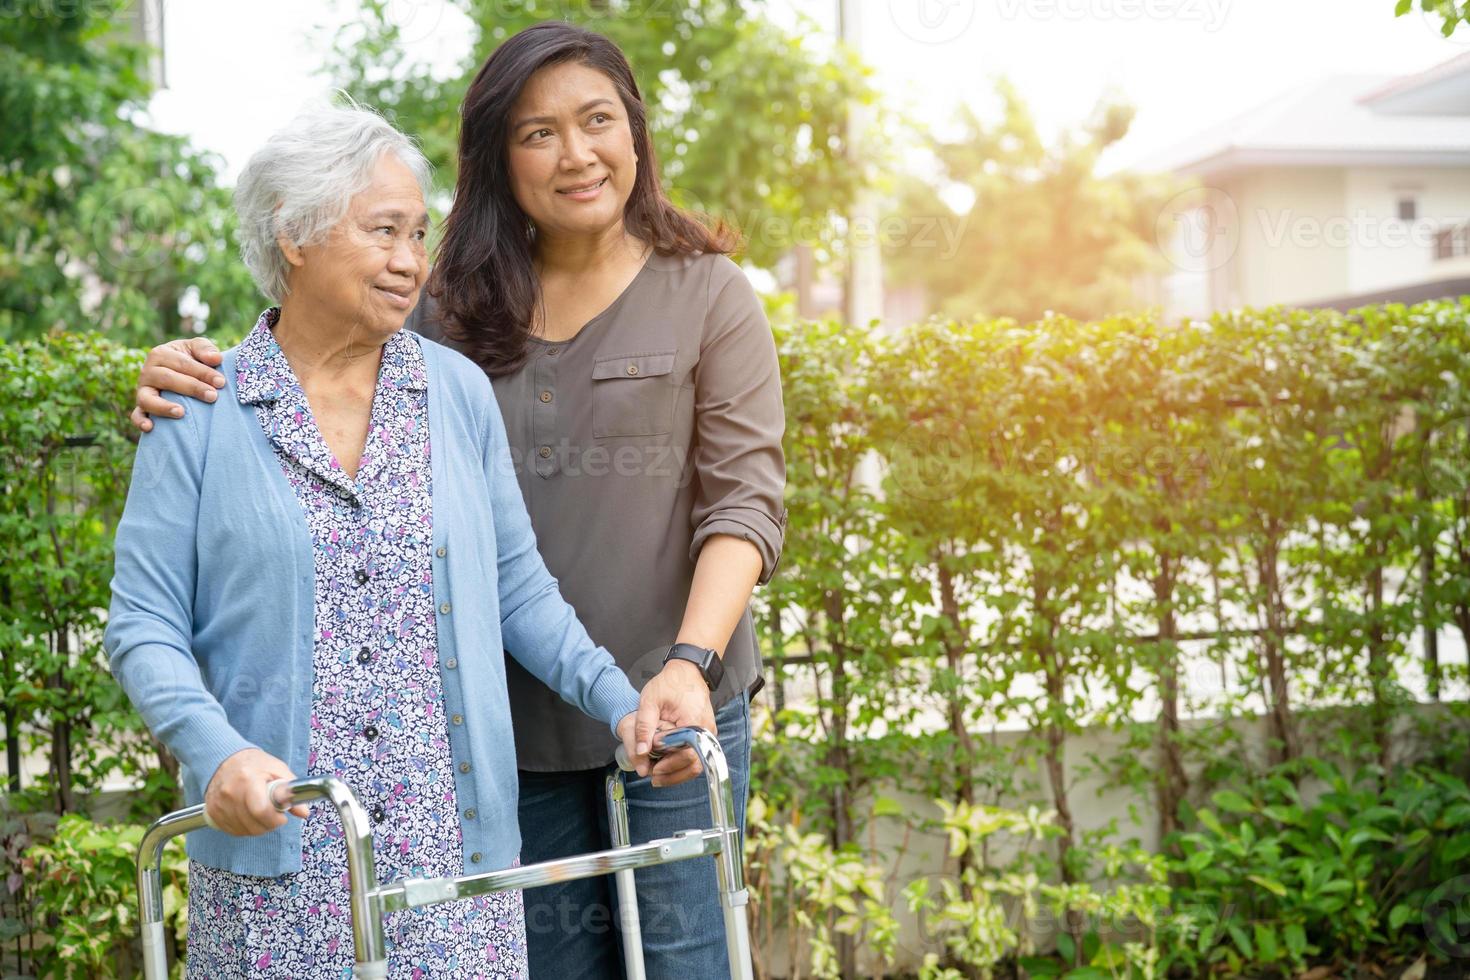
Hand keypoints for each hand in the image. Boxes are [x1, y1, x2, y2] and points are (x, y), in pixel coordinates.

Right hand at [130, 337, 226, 432]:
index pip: (183, 364)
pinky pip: (137, 415)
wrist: (179, 372)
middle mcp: (148, 372)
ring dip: (163, 406)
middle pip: (167, 379)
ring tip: (181, 412)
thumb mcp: (196, 348)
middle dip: (192, 388)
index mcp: (160, 354)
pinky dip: (141, 421)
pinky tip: (150, 427)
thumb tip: (215, 358)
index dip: (202, 372)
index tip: (221, 382)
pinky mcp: (141, 407)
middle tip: (212, 396)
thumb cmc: (190, 358)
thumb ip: (205, 349)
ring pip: (148, 398)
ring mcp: (142, 390)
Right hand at [203, 747, 308, 835]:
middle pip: (253, 824)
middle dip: (269, 824)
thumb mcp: (277, 769)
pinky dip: (244, 828)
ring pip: (243, 831)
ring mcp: (219, 804)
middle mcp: (230, 792)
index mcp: (248, 779)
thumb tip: (304, 812)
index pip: (260, 811)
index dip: (275, 819)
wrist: (224, 760)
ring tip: (262, 814)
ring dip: (257, 828)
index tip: (282, 816)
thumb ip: (291, 791)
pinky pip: (232, 831)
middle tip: (274, 815)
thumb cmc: (254, 764)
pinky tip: (249, 817)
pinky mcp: (212, 812)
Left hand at [629, 660, 717, 786]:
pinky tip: (668, 766)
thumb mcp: (650, 701)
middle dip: (673, 774)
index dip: (670, 766)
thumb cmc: (670, 683)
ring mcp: (709, 734)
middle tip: (654, 778)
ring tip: (659, 776)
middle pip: (695, 764)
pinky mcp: (706, 735)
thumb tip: (640, 751)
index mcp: (694, 723)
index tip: (653, 769)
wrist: (688, 671)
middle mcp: (706, 731)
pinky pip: (698, 755)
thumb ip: (644, 727)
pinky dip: (683, 763)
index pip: (687, 755)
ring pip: (698, 763)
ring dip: (678, 772)